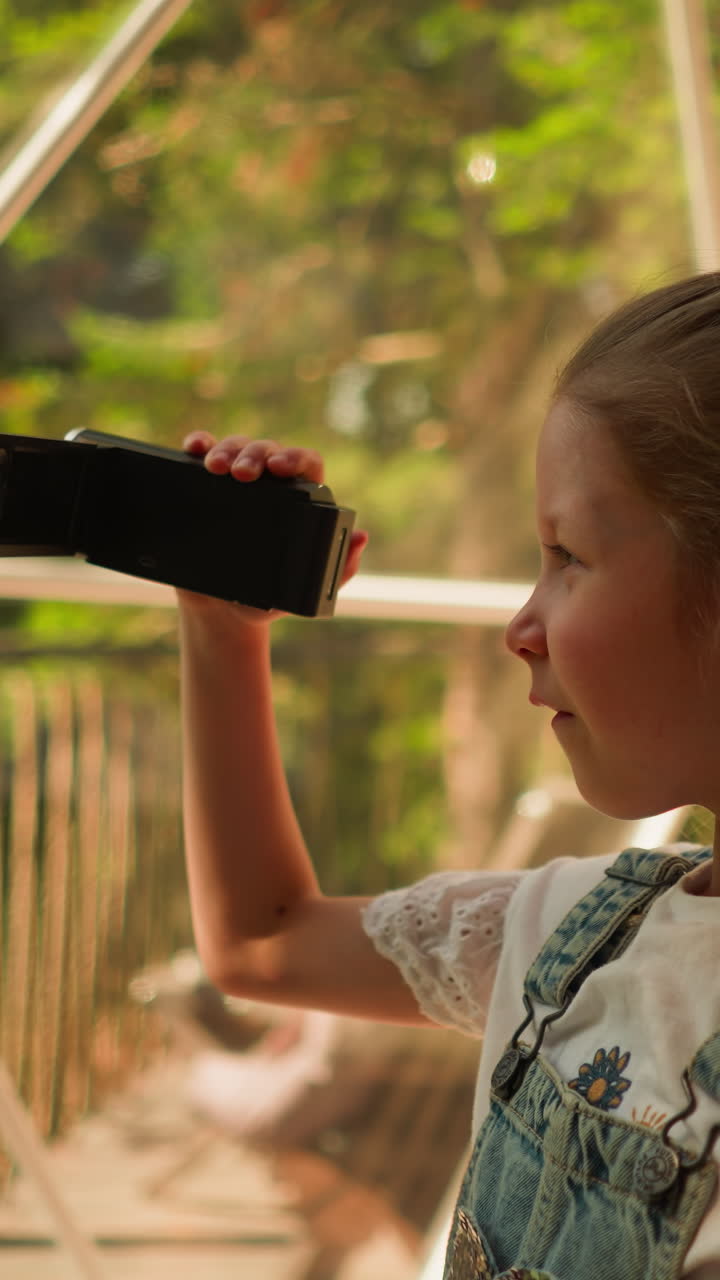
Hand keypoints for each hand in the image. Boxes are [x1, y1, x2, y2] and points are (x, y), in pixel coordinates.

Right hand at [176, 432, 367, 623]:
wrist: (221, 612)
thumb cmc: (267, 601)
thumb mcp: (300, 593)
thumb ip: (337, 571)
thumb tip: (361, 539)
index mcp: (300, 500)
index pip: (305, 463)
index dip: (295, 458)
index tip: (280, 467)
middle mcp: (270, 484)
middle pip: (267, 450)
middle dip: (254, 455)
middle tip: (241, 474)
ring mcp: (236, 483)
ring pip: (236, 447)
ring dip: (226, 450)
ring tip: (216, 467)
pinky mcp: (205, 485)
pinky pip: (204, 454)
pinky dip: (199, 444)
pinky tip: (194, 447)